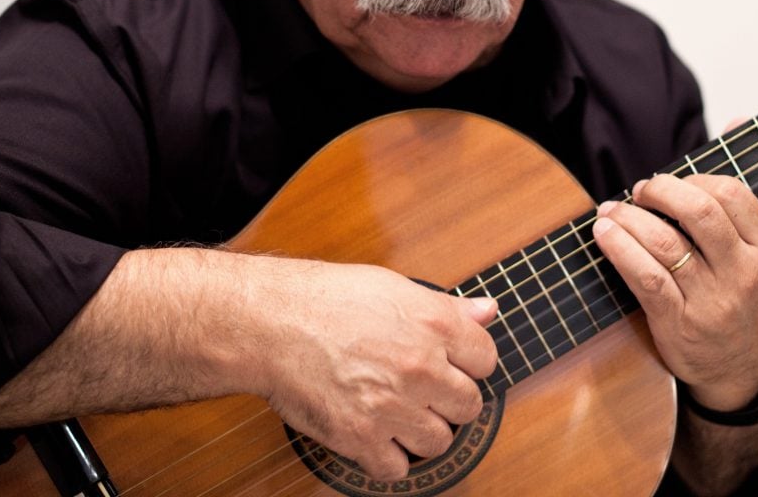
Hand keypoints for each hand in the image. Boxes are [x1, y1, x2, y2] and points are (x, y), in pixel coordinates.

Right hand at [239, 259, 498, 480]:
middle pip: (468, 405)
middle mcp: (421, 367)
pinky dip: (387, 458)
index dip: (468, 364)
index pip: (486, 360)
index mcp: (434, 324)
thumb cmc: (325, 299)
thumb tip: (487, 312)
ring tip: (398, 412)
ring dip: (422, 431)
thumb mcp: (395, 288)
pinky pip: (396, 468)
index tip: (451, 365)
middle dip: (448, 401)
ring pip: (438, 441)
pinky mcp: (361, 437)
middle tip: (422, 391)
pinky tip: (375, 434)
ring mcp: (392, 405)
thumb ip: (446, 308)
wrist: (270, 323)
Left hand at [592, 174, 757, 410]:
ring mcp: (713, 300)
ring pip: (665, 242)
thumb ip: (733, 223)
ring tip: (611, 212)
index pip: (731, 193)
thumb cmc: (744, 307)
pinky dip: (620, 249)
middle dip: (660, 191)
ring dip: (629, 218)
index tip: (668, 183)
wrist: (746, 373)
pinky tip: (605, 235)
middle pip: (699, 211)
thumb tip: (680, 177)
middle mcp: (745, 273)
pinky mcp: (680, 323)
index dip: (692, 178)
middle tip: (639, 192)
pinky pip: (645, 277)